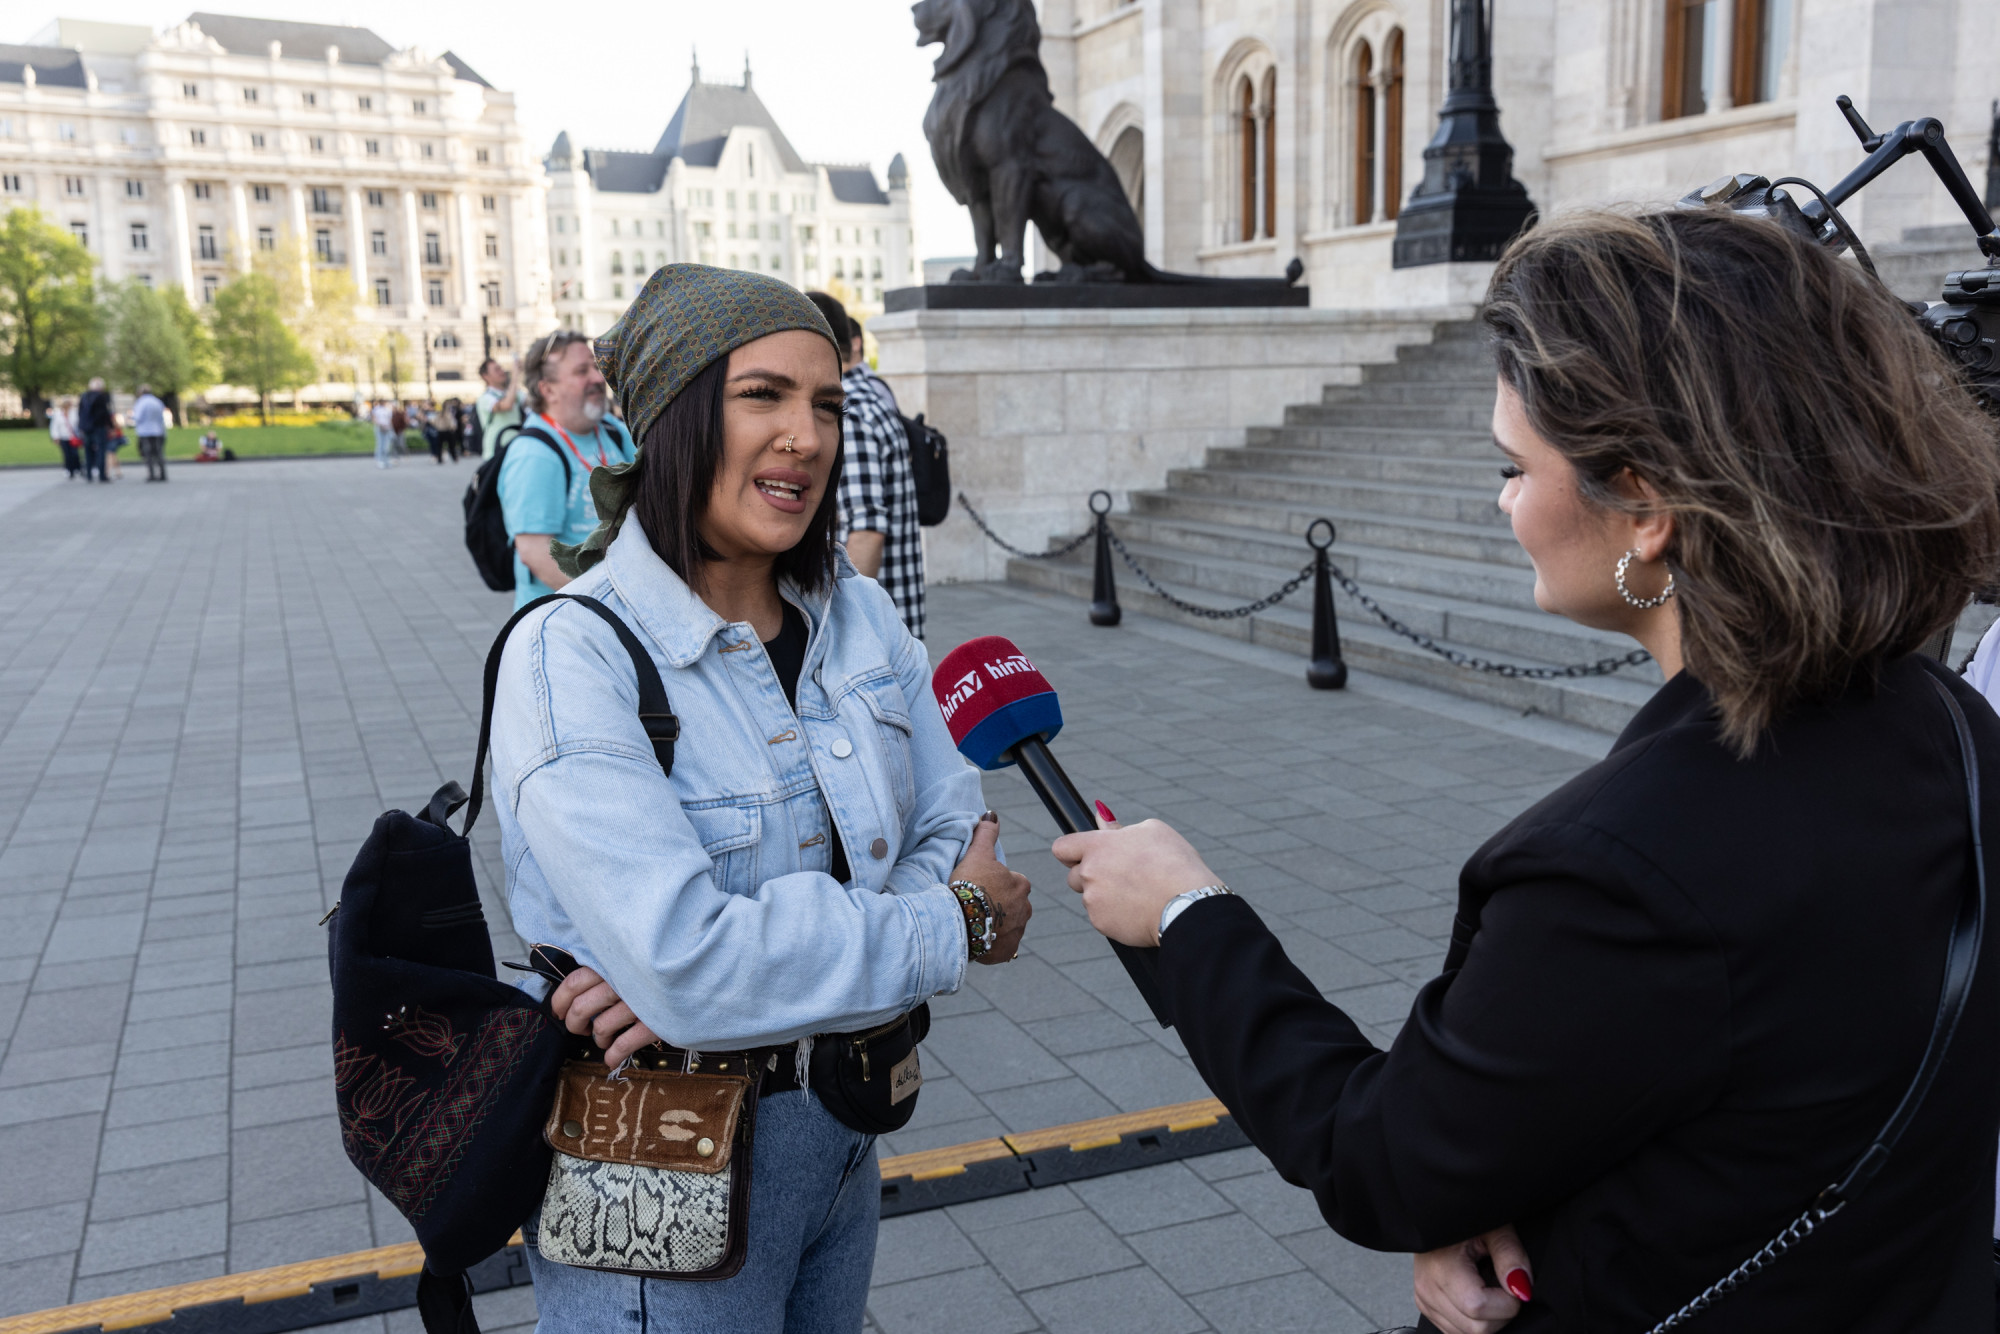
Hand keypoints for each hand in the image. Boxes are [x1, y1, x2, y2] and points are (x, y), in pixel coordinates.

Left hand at [548, 965, 661, 1069]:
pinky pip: (624, 1044)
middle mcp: (622, 980)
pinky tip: (611, 1058)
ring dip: (597, 1039)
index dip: (560, 1000)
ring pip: (601, 1028)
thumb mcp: (631, 957)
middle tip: (581, 1028)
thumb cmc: (663, 965)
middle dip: (576, 1023)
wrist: (704, 974)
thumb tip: (577, 988)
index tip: (558, 1011)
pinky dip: (613, 1054)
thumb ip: (608, 965)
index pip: (574, 982)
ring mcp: (638, 1002)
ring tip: (602, 1040)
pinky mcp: (655, 1022)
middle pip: (582, 1008)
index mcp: (613, 961)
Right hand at [950, 812, 1030, 963]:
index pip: (1014, 883)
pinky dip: (994, 944)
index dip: (997, 884)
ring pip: (1009, 926)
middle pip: (1014, 905)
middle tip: (979, 905)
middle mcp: (1025, 909)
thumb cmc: (969, 884)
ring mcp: (1017, 932)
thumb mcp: (977, 854)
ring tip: (976, 922)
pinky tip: (979, 938)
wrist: (958, 920)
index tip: (982, 887)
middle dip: (1001, 906)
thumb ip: (986, 833)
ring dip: (997, 924)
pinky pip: (1003, 946)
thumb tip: (992, 813)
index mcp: (1021, 886)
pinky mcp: (1008, 951)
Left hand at [1051, 814, 1216, 947]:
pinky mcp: (1102, 924)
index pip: (1062, 847)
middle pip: (1074, 876)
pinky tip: (1139, 910)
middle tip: (1121, 877)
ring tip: (1139, 894)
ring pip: (1091, 898)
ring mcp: (1093, 901)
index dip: (1071, 851)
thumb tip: (1100, 817)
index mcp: (1098, 847)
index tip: (1081, 855)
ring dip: (1106, 897)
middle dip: (1091, 877)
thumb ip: (1118, 827)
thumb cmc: (1175, 863)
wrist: (1188, 905)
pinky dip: (1116, 915)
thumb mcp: (1152, 832)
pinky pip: (1102, 918)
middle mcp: (1090, 873)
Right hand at [1413, 1224, 1532, 1333]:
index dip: (1507, 1301)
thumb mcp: (1494, 1227)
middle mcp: (1428, 1290)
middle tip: (1500, 1281)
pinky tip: (1475, 1293)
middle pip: (1477, 1329)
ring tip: (1485, 1284)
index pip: (1479, 1309)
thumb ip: (1510, 1255)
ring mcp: (1425, 1302)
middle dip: (1500, 1312)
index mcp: (1440, 1268)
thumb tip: (1522, 1290)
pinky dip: (1474, 1320)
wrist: (1438, 1215)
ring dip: (1488, 1318)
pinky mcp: (1427, 1308)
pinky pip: (1459, 1331)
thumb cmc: (1466, 1217)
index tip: (1510, 1279)